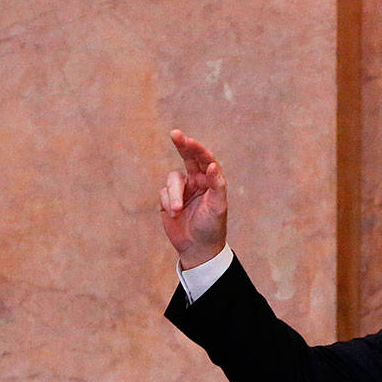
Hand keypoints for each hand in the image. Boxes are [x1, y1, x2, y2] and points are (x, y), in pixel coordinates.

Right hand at [159, 129, 227, 269]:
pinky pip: (163, 193)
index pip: (205, 160)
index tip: (188, 140)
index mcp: (211, 181)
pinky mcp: (168, 200)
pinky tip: (174, 215)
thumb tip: (212, 165)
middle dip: (181, 145)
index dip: (197, 149)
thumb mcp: (218, 207)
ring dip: (173, 194)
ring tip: (177, 211)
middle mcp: (197, 182)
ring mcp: (182, 190)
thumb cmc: (212, 227)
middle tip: (175, 133)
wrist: (198, 248)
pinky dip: (167, 202)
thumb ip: (216, 185)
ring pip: (172, 179)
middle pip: (188, 158)